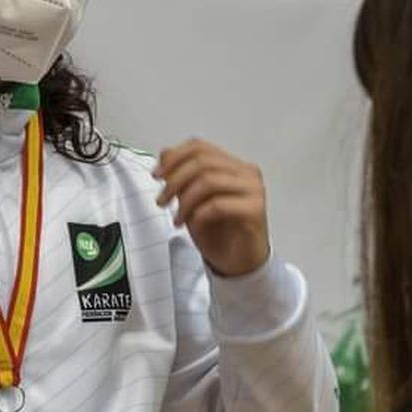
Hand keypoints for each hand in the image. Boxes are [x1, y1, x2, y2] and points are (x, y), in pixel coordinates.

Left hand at [154, 138, 269, 276]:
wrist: (237, 264)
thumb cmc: (218, 233)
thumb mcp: (190, 201)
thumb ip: (181, 176)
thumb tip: (165, 153)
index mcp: (233, 165)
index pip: (200, 147)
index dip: (174, 158)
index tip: (156, 176)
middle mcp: (246, 173)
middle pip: (202, 162)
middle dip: (175, 181)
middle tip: (161, 201)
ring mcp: (254, 190)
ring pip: (209, 181)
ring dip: (185, 201)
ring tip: (177, 218)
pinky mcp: (255, 209)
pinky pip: (218, 204)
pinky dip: (199, 214)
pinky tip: (193, 226)